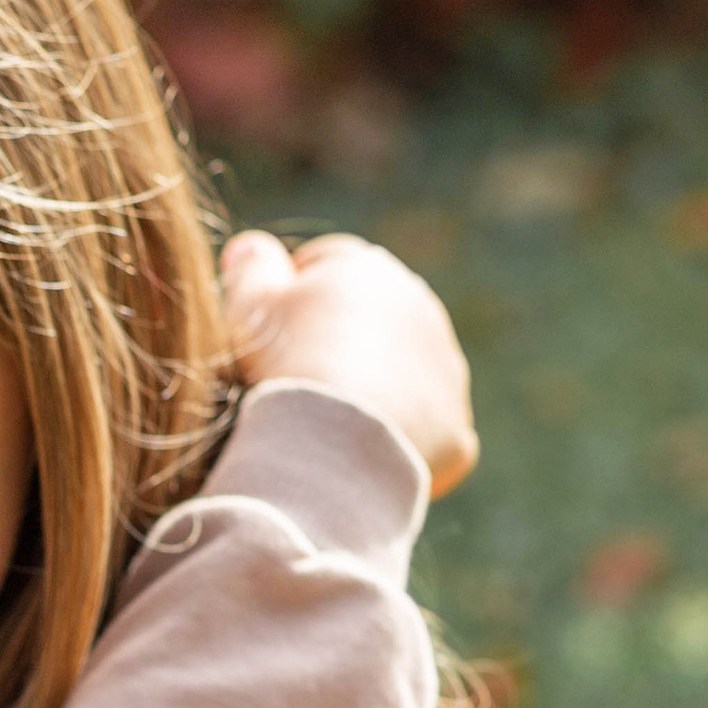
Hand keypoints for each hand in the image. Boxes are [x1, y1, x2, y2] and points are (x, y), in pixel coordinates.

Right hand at [223, 231, 477, 500]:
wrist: (336, 440)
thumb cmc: (288, 362)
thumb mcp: (251, 305)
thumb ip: (251, 268)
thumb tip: (252, 248)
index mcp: (370, 268)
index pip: (328, 263)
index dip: (293, 292)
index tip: (269, 328)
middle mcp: (422, 308)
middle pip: (374, 317)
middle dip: (341, 339)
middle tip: (297, 378)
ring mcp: (446, 370)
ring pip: (405, 373)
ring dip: (376, 388)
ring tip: (330, 422)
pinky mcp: (456, 428)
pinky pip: (425, 431)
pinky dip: (398, 440)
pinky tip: (361, 458)